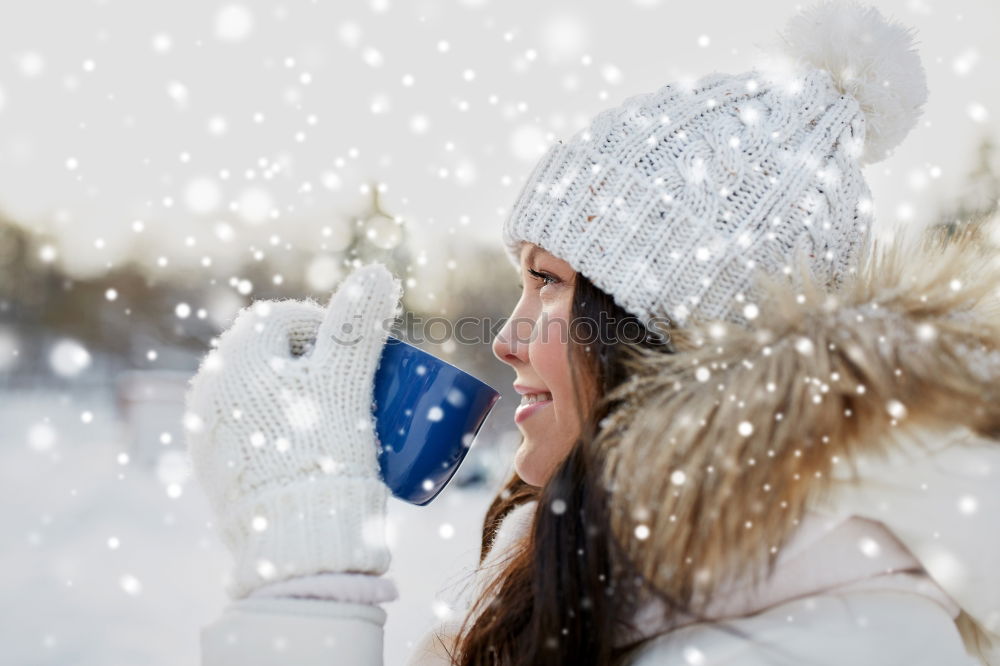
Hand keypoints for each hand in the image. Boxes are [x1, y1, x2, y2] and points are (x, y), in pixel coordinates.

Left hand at [185, 263, 401, 599]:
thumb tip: (378, 272)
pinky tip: (304, 446)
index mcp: (234, 357)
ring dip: (293, 392)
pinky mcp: (211, 468)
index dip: (321, 324)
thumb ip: (359, 325)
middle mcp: (208, 388)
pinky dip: (276, 426)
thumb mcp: (345, 381)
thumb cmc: (321, 451)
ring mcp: (205, 431)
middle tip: (351, 385)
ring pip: (255, 392)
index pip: (278, 318)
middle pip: (266, 355)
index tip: (355, 350)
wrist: (293, 539)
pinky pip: (246, 428)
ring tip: (334, 417)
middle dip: (309, 360)